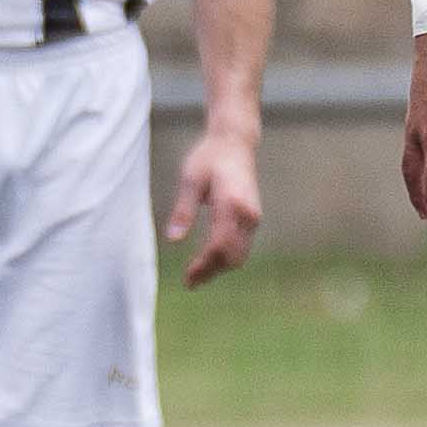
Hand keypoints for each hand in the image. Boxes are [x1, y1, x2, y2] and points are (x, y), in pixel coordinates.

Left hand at [169, 121, 264, 286]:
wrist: (234, 143)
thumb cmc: (208, 159)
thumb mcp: (190, 180)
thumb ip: (183, 210)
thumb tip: (173, 240)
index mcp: (232, 204)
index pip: (219, 245)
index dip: (204, 265)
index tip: (187, 277)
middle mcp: (248, 214)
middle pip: (232, 256)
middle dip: (212, 272)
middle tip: (189, 282)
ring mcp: (253, 217)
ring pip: (240, 254)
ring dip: (220, 268)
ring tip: (196, 277)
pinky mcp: (252, 218)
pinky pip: (242, 245)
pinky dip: (227, 258)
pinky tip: (209, 262)